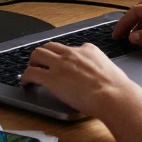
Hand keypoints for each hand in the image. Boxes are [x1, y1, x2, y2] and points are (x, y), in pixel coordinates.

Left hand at [19, 42, 141, 119]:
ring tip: (31, 71)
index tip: (61, 62)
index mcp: (88, 50)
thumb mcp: (110, 69)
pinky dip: (25, 76)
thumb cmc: (116, 88)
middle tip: (40, 63)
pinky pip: (31, 73)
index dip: (62, 56)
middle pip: (50, 46)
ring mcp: (60, 64)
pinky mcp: (51, 78)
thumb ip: (100, 67)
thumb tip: (101, 74)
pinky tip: (25, 82)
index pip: (70, 48)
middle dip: (43, 54)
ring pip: (37, 54)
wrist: (113, 95)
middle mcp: (72, 53)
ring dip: (32, 62)